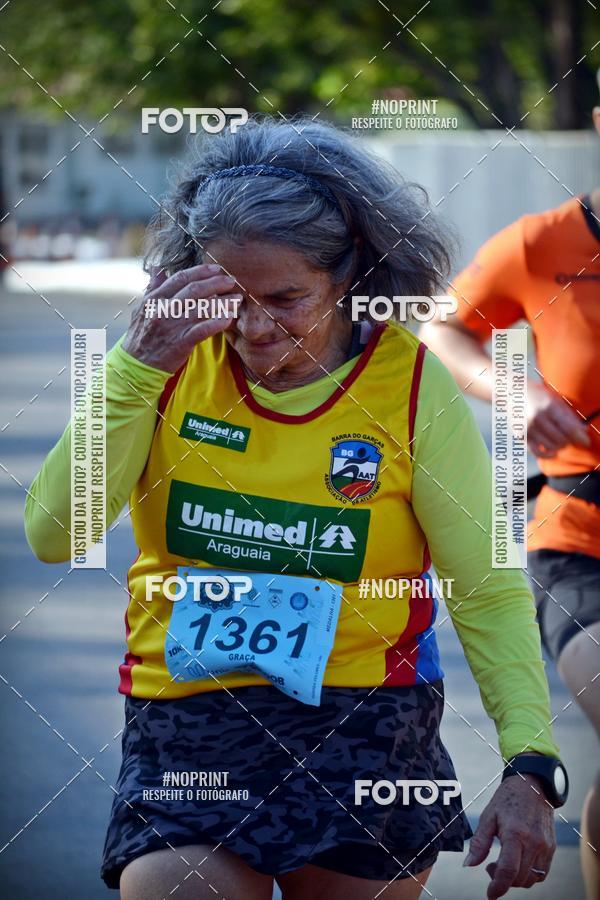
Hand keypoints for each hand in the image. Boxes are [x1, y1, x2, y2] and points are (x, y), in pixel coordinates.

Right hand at [122, 264, 242, 372]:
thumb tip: (158, 268)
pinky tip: (229, 318)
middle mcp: (163, 310)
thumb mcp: (142, 309)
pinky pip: (202, 330)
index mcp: (155, 299)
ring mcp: (172, 326)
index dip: (201, 271)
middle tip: (232, 280)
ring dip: (222, 302)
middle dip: (216, 283)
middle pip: (194, 290)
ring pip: (201, 308)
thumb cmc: (141, 336)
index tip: (216, 268)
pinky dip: (217, 323)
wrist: (137, 364)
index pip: (180, 278)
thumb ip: (153, 288)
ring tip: (237, 299)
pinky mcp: (181, 343)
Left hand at [463, 771, 555, 897]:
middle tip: (491, 867)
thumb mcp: (488, 815)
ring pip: (531, 879)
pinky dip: (528, 875)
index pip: (508, 870)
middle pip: (519, 878)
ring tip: (504, 863)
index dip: (498, 886)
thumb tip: (468, 864)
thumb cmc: (508, 798)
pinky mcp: (551, 848)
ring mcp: (545, 847)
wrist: (534, 785)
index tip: (490, 894)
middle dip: (502, 880)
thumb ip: (479, 842)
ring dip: (515, 879)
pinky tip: (518, 863)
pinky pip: (541, 874)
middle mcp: (533, 843)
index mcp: (515, 833)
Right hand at [527, 380, 589, 458]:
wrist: (511, 392)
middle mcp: (537, 418)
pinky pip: (537, 452)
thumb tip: (582, 430)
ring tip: (562, 441)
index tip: (586, 442)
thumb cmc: (537, 393)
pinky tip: (553, 452)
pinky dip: (547, 454)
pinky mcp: (521, 435)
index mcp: (548, 407)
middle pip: (561, 439)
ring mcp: (528, 428)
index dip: (579, 437)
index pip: (568, 428)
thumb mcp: (554, 399)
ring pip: (551, 447)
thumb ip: (568, 415)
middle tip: (571, 437)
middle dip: (569, 441)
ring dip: (560, 446)